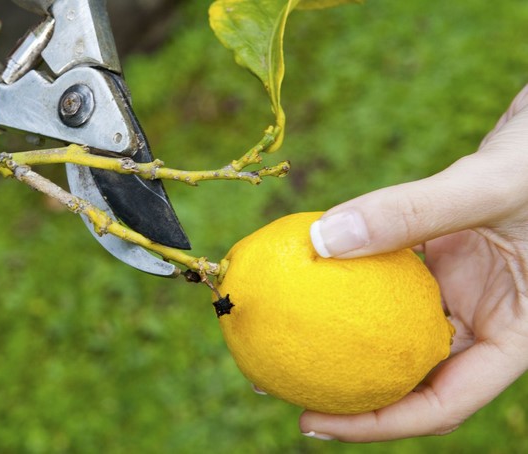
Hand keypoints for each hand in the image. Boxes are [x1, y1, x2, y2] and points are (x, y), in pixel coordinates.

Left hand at [303, 83, 527, 441]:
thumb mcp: (489, 186)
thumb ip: (412, 212)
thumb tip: (320, 241)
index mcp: (516, 335)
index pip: (444, 403)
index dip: (377, 422)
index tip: (313, 421)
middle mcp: (487, 323)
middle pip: (412, 379)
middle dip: (348, 392)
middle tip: (280, 388)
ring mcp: (464, 294)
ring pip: (396, 331)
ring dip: (343, 336)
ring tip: (284, 336)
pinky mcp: (443, 263)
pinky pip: (389, 281)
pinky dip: (353, 282)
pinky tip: (311, 277)